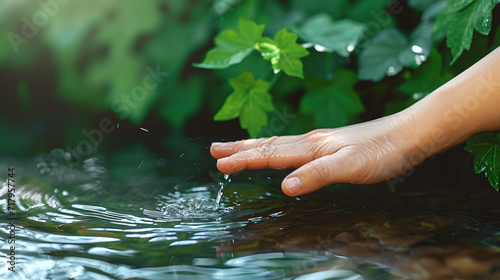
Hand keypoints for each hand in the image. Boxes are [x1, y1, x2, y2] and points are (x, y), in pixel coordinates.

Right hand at [211, 111, 426, 195]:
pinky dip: (275, 148)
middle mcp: (312, 141)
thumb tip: (284, 187)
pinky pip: (293, 146)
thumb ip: (316, 175)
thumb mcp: (350, 167)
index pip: (270, 154)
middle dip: (240, 149)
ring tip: (235, 148)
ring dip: (254, 147)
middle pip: (268, 145)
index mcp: (312, 147)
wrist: (409, 134)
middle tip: (215, 150)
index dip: (244, 159)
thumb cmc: (383, 152)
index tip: (219, 163)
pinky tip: (278, 150)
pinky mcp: (330, 145)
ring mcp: (320, 142)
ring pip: (279, 143)